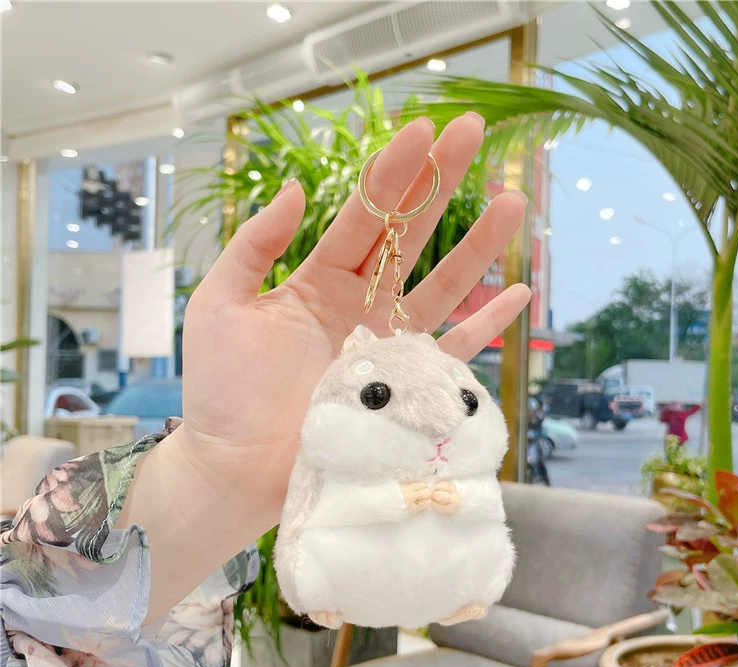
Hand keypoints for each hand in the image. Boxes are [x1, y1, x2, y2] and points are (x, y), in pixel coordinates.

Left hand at [178, 113, 527, 511]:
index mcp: (317, 280)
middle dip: (440, 184)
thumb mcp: (221, 304)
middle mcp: (359, 306)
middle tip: (474, 132)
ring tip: (511, 201)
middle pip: (409, 236)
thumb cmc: (221, 390)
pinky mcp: (403, 388)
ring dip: (477, 246)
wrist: (235, 467)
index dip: (392, 172)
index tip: (422, 127)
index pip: (362, 215)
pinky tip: (516, 294)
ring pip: (441, 287)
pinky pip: (454, 353)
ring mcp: (385, 346)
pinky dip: (486, 326)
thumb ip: (253, 246)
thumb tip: (290, 188)